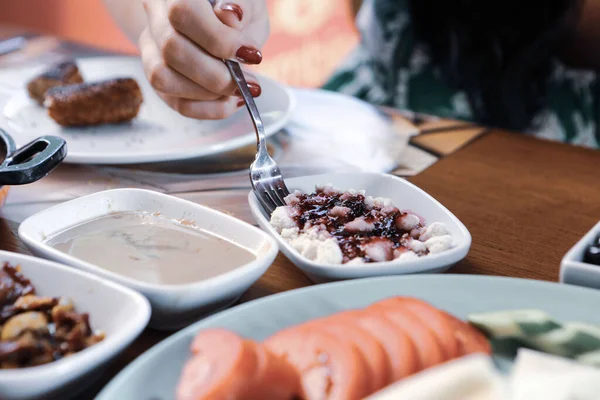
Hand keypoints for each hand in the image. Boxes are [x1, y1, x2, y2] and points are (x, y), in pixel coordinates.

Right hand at [139, 0, 268, 118]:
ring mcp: (151, 49)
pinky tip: (229, 102)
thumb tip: (231, 15)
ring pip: (163, 78)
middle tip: (248, 81)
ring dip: (208, 94)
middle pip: (171, 49)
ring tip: (239, 90)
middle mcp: (155, 16)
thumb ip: (244, 7)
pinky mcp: (158, 78)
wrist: (219, 24)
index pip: (183, 11)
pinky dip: (208, 109)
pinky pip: (175, 102)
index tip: (250, 54)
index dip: (218, 39)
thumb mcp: (250, 4)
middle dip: (217, 75)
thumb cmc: (238, 13)